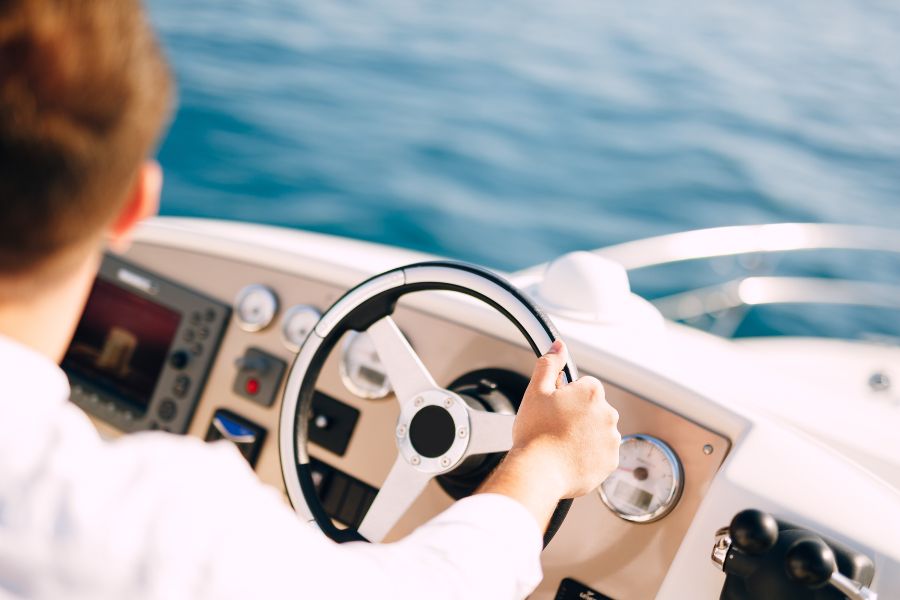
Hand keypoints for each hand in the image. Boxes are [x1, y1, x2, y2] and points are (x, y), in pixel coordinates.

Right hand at [478, 340, 619, 528]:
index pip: (584, 386)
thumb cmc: (535, 433)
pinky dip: (589, 454)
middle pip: (593, 408)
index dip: (566, 396)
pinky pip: (601, 452)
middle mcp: (608, 413)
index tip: (554, 409)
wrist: (539, 472)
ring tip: (561, 444)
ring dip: (584, 434)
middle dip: (578, 414)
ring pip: (598, 430)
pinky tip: (570, 457)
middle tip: (555, 427)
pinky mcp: (611, 461)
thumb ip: (549, 364)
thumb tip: (558, 346)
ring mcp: (612, 439)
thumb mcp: (535, 391)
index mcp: (591, 392)